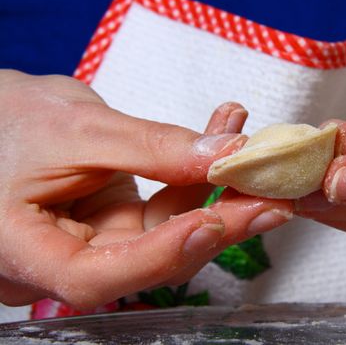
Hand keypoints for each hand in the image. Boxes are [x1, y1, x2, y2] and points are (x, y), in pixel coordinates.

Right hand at [0, 70, 292, 307]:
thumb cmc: (8, 119)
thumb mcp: (76, 127)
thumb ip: (151, 147)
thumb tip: (226, 153)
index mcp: (26, 253)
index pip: (95, 276)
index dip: (160, 253)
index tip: (214, 220)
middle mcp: (65, 260)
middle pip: (148, 258)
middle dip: (214, 223)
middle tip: (268, 196)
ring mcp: (97, 242)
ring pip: (167, 232)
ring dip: (213, 191)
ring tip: (250, 151)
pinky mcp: (119, 221)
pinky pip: (164, 206)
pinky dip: (194, 173)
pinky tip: (222, 136)